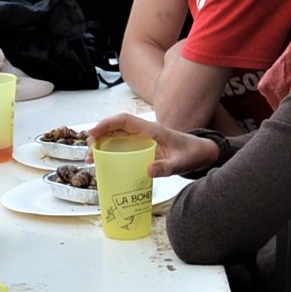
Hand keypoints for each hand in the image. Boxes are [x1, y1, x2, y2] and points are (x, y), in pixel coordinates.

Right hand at [87, 112, 218, 177]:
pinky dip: (110, 150)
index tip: (93, 132)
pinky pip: (122, 144)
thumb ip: (166, 167)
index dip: (107, 124)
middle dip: (99, 135)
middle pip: (116, 127)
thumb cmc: (192, 154)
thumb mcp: (181, 163)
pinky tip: (103, 161)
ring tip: (91, 158)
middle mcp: (145, 131)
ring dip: (102, 143)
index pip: (125, 120)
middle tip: (89, 151)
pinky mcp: (143, 145)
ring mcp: (143, 138)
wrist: (201, 152)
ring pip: (117, 135)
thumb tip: (148, 171)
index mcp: (152, 129)